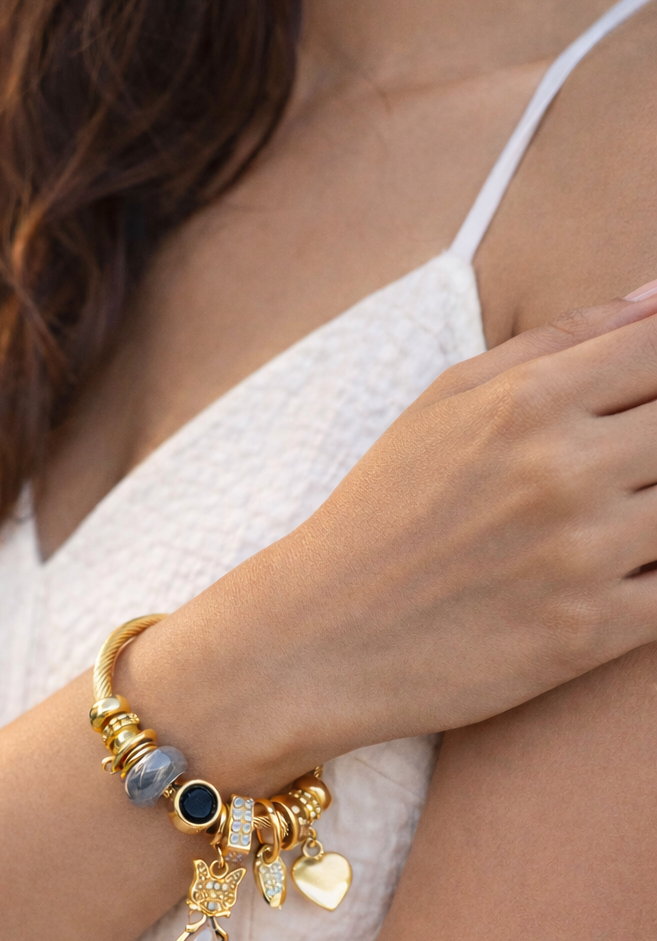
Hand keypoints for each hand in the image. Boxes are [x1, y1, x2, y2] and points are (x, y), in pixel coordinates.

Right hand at [128, 291, 656, 789]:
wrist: (317, 640)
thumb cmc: (380, 514)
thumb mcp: (444, 403)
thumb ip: (556, 344)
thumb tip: (655, 300)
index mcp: (532, 401)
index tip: (642, 403)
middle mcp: (565, 471)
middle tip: (622, 475)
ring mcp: (582, 555)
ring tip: (616, 519)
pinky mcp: (589, 634)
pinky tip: (620, 575)